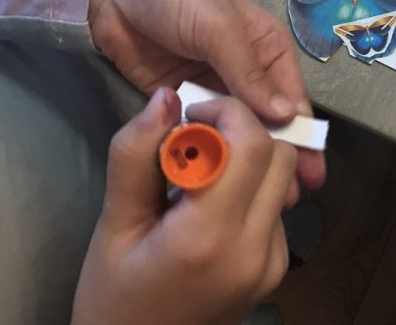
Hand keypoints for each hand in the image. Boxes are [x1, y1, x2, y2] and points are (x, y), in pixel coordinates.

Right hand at [72, 88, 297, 324]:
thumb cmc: (114, 297)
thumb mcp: (113, 226)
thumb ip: (136, 156)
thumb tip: (166, 98)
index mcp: (211, 236)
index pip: (252, 144)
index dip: (225, 114)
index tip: (187, 119)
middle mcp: (257, 248)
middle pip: (279, 155)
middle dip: (241, 132)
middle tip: (194, 141)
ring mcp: (274, 262)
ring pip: (282, 179)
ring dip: (248, 161)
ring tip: (198, 178)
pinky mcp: (278, 269)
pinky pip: (276, 208)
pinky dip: (251, 191)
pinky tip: (211, 209)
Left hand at [89, 0, 323, 188]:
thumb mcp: (217, 27)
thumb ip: (248, 72)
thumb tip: (288, 116)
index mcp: (269, 50)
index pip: (293, 100)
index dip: (304, 137)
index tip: (312, 175)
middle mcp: (249, 75)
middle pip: (270, 124)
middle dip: (280, 159)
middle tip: (288, 201)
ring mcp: (216, 92)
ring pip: (237, 135)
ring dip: (245, 165)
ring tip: (255, 201)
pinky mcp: (184, 105)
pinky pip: (201, 134)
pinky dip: (209, 156)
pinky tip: (215, 184)